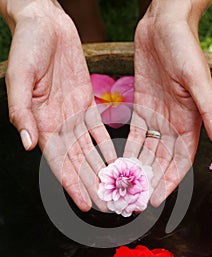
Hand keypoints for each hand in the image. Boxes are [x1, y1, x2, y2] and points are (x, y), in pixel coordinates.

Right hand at [3, 0, 115, 210]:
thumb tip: (29, 144)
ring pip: (90, 151)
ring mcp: (74, 116)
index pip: (59, 163)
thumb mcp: (20, 78)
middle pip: (78, 163)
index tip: (84, 204)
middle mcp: (59, 125)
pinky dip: (108, 146)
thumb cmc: (27, 46)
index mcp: (42, 124)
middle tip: (108, 204)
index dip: (71, 184)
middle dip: (91, 184)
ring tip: (115, 188)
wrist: (45, 23)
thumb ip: (22, 112)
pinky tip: (117, 160)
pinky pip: (99, 131)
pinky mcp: (87, 104)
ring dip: (102, 170)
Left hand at [124, 0, 211, 206]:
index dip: (169, 181)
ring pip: (146, 152)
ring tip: (123, 188)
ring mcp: (156, 118)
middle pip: (161, 161)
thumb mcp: (197, 80)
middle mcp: (173, 125)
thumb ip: (208, 111)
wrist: (163, 25)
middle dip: (150, 181)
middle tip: (134, 200)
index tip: (156, 199)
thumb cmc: (185, 48)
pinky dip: (127, 151)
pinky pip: (133, 136)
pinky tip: (117, 165)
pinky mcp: (141, 109)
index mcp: (190, 122)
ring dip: (136, 170)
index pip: (180, 160)